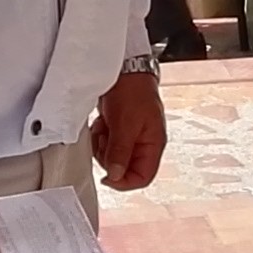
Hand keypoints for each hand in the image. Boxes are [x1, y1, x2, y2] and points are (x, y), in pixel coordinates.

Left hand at [91, 69, 166, 191]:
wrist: (125, 70)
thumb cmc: (133, 91)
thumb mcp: (126, 124)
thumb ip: (121, 152)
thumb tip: (116, 176)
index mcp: (153, 145)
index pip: (143, 177)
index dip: (125, 182)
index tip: (107, 177)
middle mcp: (143, 144)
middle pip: (124, 169)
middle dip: (109, 158)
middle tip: (104, 142)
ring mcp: (130, 138)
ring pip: (112, 158)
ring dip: (102, 147)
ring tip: (103, 128)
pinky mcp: (118, 131)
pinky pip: (105, 145)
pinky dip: (100, 137)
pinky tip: (102, 123)